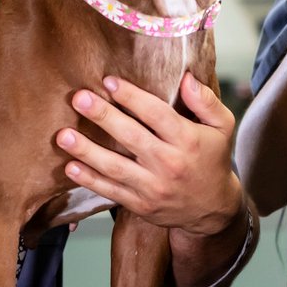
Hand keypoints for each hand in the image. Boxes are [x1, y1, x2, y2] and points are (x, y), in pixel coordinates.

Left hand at [57, 73, 244, 237]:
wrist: (213, 209)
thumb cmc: (213, 159)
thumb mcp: (223, 127)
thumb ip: (206, 101)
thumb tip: (186, 77)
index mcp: (188, 140)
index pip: (156, 114)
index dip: (132, 97)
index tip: (109, 81)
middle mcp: (169, 164)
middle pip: (132, 137)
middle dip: (103, 117)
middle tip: (79, 99)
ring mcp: (153, 187)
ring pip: (115, 167)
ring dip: (87, 151)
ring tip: (63, 136)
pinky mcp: (141, 205)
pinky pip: (111, 191)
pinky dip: (89, 180)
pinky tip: (70, 167)